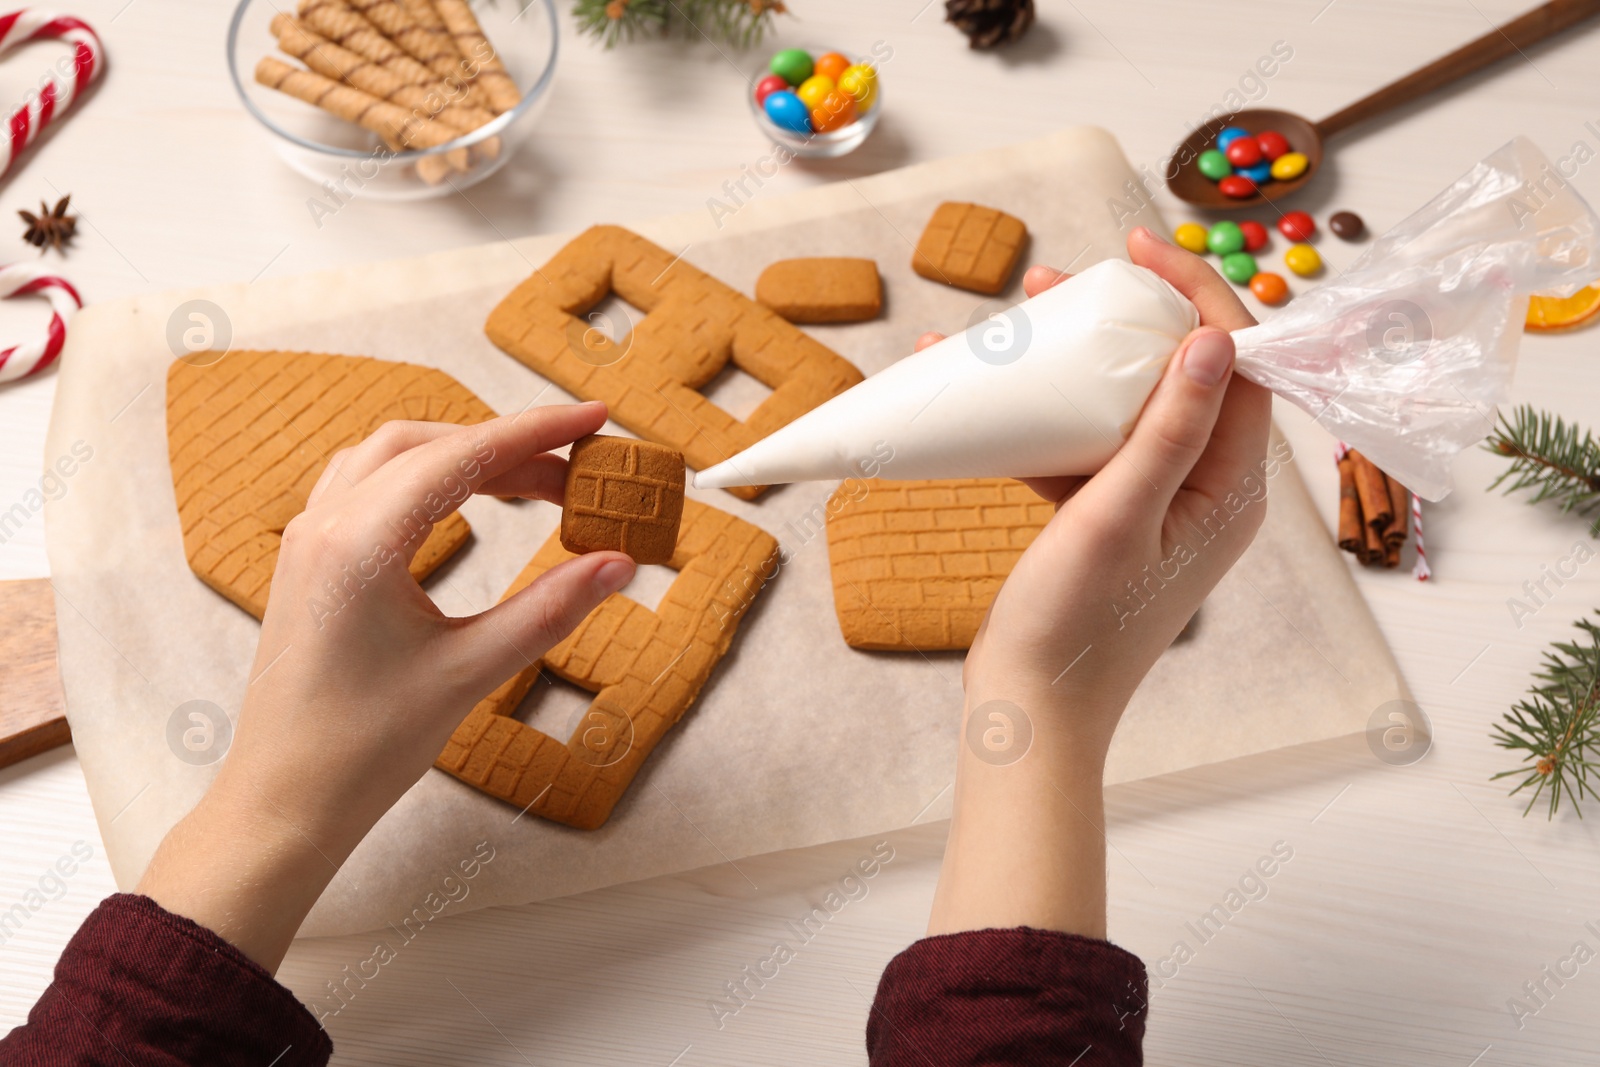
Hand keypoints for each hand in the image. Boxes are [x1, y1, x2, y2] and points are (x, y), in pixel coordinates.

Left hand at [137, 402, 635, 970]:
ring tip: (532, 484)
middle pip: (430, 446)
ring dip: (466, 457)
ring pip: (395, 458)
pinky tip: (461, 501)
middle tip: (578, 473)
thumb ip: (549, 609)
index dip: (537, 432)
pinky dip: (425, 476)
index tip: (593, 418)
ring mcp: (309, 539)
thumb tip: (617, 564)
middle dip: (510, 447)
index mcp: (360, 543)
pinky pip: (368, 485)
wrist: (285, 802)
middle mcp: (326, 524)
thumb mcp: (471, 673)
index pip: (463, 457)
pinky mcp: (308, 561)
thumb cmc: (363, 748)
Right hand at [927, 227, 1271, 937]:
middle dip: (1124, 318)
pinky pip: (1079, 447)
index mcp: (1229, 490)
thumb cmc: (1077, 626)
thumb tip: (1217, 340)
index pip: (1237, 367)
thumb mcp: (1120, 517)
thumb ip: (1168, 431)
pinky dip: (1038, 416)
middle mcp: (1200, 491)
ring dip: (1074, 360)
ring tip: (1020, 316)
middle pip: (1176, 376)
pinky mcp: (1102, 520)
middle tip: (1063, 278)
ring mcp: (1149, 506)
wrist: (1029, 709)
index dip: (1198, 297)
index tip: (1142, 248)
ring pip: (1121, 406)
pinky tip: (987, 390)